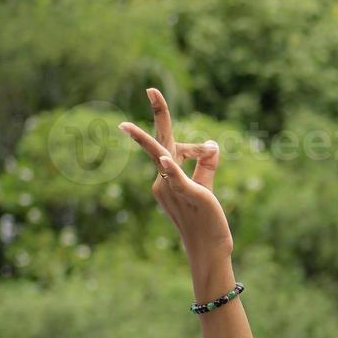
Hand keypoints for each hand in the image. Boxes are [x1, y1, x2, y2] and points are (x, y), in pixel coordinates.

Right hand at [118, 87, 232, 258]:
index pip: (174, 148)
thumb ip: (207, 166)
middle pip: (159, 143)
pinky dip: (172, 169)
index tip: (210, 151)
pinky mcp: (188, 195)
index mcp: (166, 177)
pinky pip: (177, 179)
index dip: (195, 147)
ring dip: (147, 141)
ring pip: (163, 157)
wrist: (209, 248)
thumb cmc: (206, 220)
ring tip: (125, 126)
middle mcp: (163, 180)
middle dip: (159, 115)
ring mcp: (172, 188)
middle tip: (152, 89)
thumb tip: (212, 144)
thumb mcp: (205, 187)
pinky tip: (166, 161)